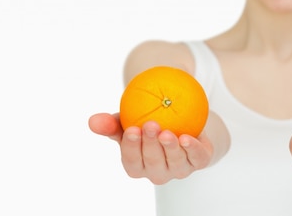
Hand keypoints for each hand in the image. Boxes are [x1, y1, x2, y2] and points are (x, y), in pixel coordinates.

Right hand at [88, 113, 213, 184]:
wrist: (183, 120)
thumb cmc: (147, 123)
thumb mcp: (127, 120)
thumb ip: (111, 124)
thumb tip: (93, 121)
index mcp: (137, 165)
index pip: (132, 161)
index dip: (131, 148)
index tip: (131, 129)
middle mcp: (157, 172)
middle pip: (153, 162)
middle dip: (150, 145)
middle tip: (149, 125)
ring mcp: (179, 169)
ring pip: (175, 163)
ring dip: (170, 148)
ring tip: (167, 132)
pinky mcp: (198, 161)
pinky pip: (197, 159)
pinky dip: (192, 149)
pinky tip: (187, 138)